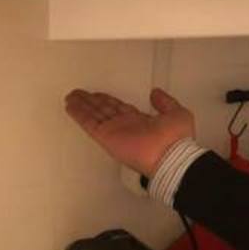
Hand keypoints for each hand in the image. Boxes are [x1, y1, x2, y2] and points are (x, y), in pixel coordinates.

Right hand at [65, 88, 193, 176]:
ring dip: (82, 106)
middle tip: (78, 94)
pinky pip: (90, 124)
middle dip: (91, 102)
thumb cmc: (177, 139)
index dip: (108, 101)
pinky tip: (71, 107)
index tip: (98, 95)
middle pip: (104, 111)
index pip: (119, 109)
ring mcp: (115, 132)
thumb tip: (155, 93)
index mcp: (140, 122)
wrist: (171, 156)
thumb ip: (165, 102)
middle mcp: (125, 127)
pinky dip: (80, 115)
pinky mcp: (107, 138)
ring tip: (71, 97)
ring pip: (94, 116)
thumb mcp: (177, 113)